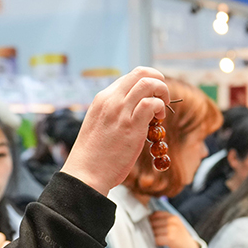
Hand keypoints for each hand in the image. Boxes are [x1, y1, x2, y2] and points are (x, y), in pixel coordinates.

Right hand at [61, 67, 168, 194]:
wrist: (85, 174)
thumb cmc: (94, 156)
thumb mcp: (100, 125)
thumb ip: (115, 114)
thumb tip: (135, 111)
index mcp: (102, 99)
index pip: (129, 77)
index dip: (146, 83)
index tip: (152, 97)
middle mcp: (111, 100)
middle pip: (140, 73)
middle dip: (158, 80)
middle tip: (162, 98)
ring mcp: (120, 111)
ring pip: (148, 83)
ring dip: (162, 92)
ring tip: (161, 109)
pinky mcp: (131, 125)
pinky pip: (151, 103)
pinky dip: (159, 107)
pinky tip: (158, 120)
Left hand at [149, 211, 199, 247]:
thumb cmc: (179, 237)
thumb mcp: (175, 225)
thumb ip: (164, 220)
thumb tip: (147, 220)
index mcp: (173, 216)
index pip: (156, 214)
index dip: (150, 219)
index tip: (148, 224)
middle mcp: (173, 221)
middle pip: (153, 222)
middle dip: (149, 228)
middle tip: (147, 233)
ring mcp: (172, 229)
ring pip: (154, 231)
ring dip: (151, 235)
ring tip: (152, 238)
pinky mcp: (170, 238)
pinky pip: (156, 238)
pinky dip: (154, 241)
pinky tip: (156, 242)